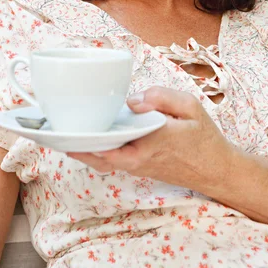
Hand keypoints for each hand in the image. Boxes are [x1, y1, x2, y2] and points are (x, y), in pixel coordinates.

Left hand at [67, 86, 234, 193]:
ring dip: (80, 150)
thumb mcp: (191, 107)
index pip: (112, 141)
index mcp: (152, 141)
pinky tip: (83, 141)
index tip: (67, 121)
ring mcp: (137, 167)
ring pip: (101, 161)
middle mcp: (139, 158)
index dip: (87, 134)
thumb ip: (162, 97)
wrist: (217, 170)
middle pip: (98, 155)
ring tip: (59, 134)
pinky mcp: (138, 169)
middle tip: (50, 130)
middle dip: (73, 144)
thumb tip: (132, 100)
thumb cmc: (204, 137)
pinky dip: (94, 153)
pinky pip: (110, 162)